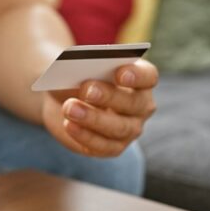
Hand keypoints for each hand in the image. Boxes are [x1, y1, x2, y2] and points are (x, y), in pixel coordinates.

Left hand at [41, 60, 157, 157]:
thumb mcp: (76, 65)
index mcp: (139, 77)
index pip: (148, 76)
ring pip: (120, 128)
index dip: (137, 75)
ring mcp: (130, 128)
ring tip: (70, 108)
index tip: (119, 73)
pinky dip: (85, 136)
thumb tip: (79, 66)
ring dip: (94, 118)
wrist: (62, 99)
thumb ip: (83, 64)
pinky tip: (69, 125)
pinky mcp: (112, 147)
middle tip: (87, 90)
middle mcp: (141, 104)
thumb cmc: (77, 74)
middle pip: (134, 103)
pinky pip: (103, 146)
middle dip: (110, 96)